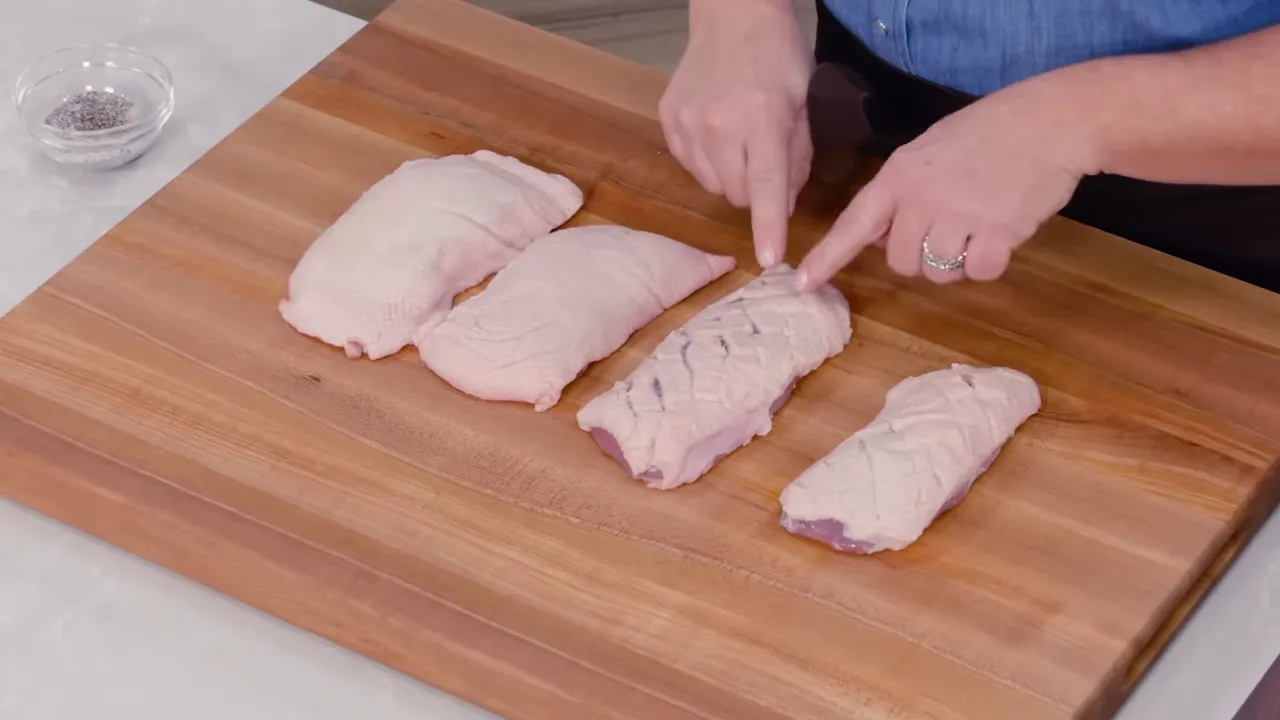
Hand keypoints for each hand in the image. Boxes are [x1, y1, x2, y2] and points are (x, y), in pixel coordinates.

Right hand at [660, 0, 814, 266]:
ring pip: (712, 185)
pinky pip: (691, 166)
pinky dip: (708, 161)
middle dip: (756, 190)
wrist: (732, 15)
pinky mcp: (669, 121)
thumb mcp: (801, 104)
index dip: (768, 226)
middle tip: (764, 158)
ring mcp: (688, 123)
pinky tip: (717, 132)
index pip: (766, 185)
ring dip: (730, 177)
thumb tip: (784, 207)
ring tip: (739, 140)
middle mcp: (720, 124)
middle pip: (738, 193)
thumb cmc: (777, 56)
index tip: (769, 260)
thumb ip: (796, 159)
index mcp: (762, 119)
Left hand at [796, 77, 1096, 288]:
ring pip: (937, 273)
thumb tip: (880, 237)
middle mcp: (922, 197)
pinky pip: (978, 273)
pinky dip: (990, 264)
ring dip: (957, 262)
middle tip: (951, 228)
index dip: (827, 257)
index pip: (854, 222)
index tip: (802, 282)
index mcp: (900, 175)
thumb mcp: (930, 150)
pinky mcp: (997, 233)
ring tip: (979, 226)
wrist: (1051, 121)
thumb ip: (902, 192)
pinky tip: (1002, 234)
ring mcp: (959, 216)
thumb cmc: (991, 134)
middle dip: (921, 257)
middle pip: (900, 261)